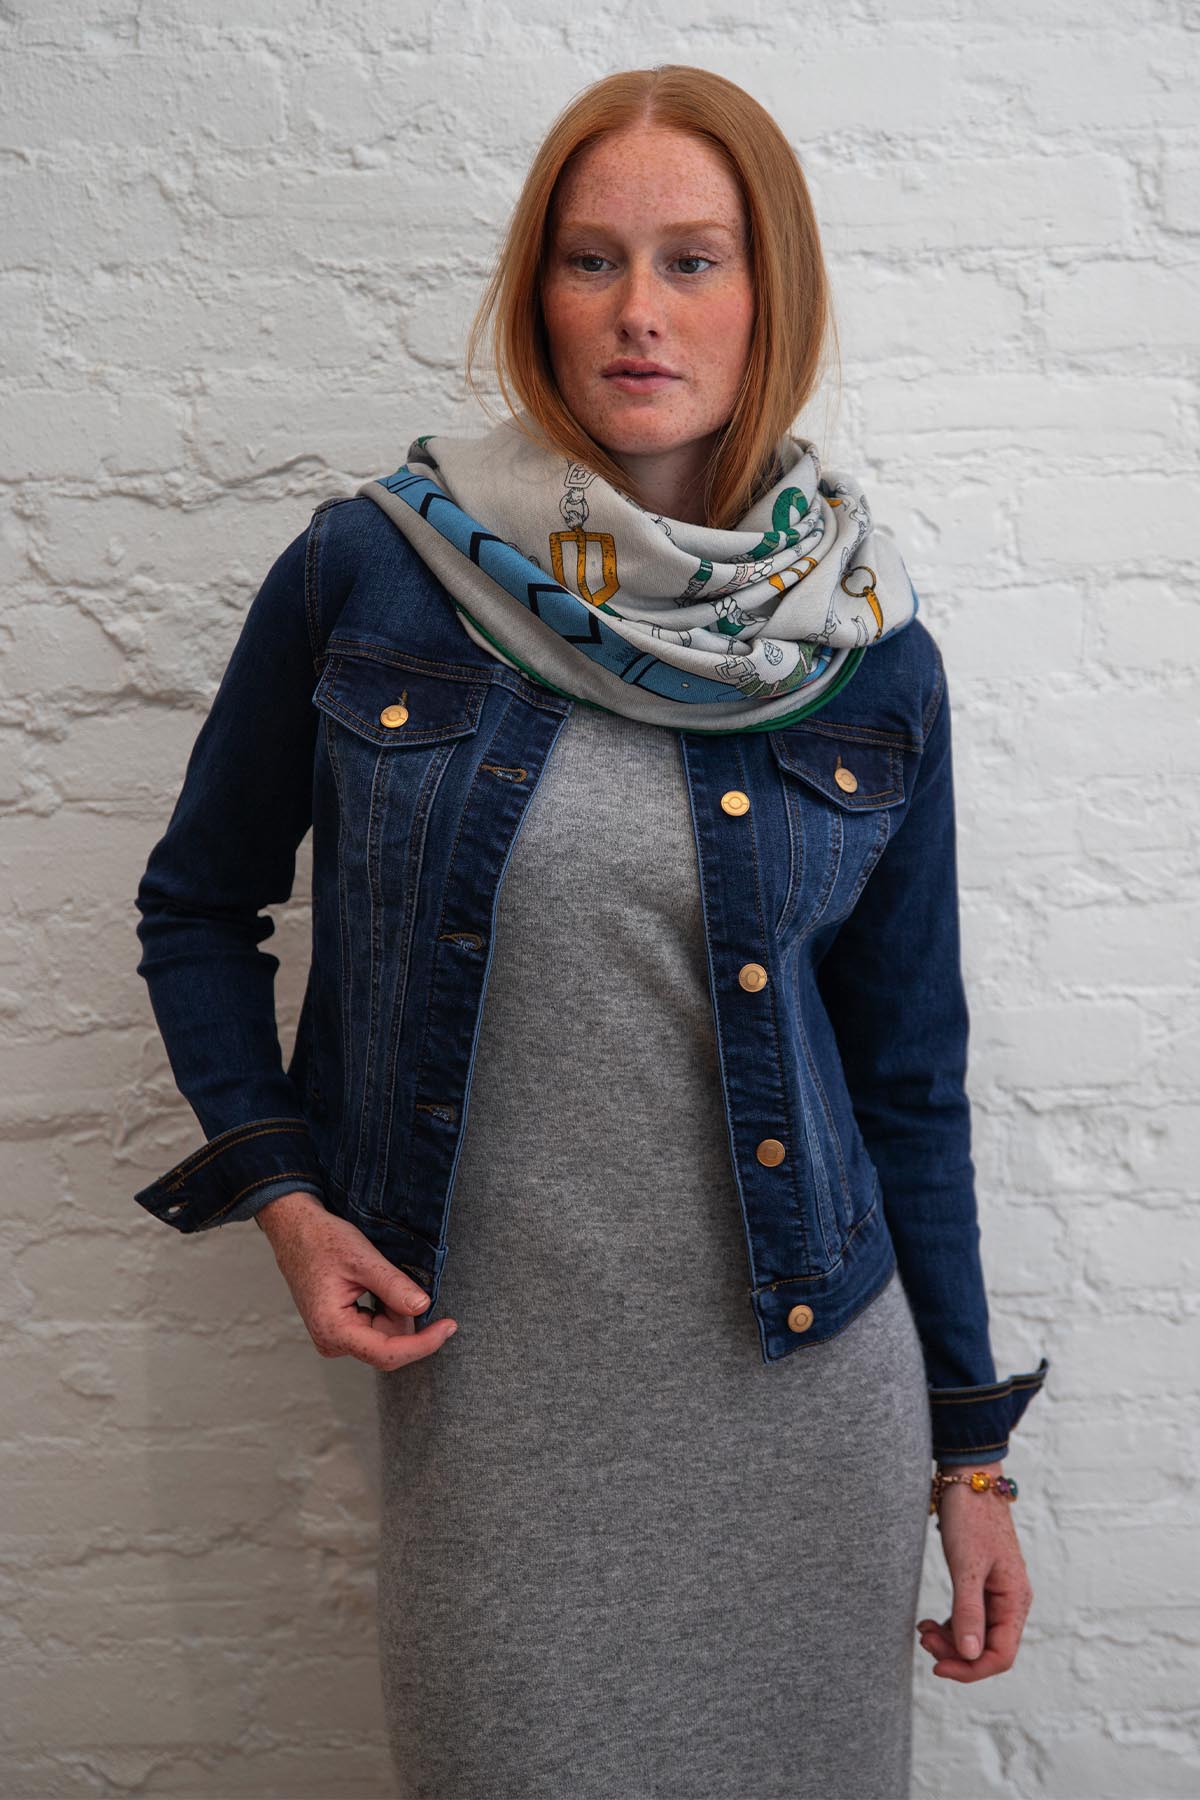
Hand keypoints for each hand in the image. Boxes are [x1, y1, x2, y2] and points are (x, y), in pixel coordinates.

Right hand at [254, 1190, 458, 1370]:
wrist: (296, 1231)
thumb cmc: (323, 1241)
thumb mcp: (363, 1259)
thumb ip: (393, 1286)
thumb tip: (423, 1307)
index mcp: (333, 1330)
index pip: (388, 1353)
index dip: (423, 1343)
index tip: (449, 1326)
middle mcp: (332, 1342)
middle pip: (389, 1345)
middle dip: (404, 1316)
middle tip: (397, 1277)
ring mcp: (336, 1338)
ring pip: (386, 1337)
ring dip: (394, 1309)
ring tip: (375, 1276)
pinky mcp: (342, 1331)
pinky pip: (377, 1328)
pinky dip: (386, 1308)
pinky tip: (372, 1285)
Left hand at [917, 1464, 1033, 1681]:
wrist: (968, 1480)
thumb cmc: (971, 1518)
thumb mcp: (967, 1565)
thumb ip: (968, 1610)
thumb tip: (971, 1654)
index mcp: (1016, 1600)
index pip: (1001, 1655)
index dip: (971, 1669)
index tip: (937, 1666)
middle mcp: (1010, 1601)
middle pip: (988, 1649)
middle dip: (956, 1653)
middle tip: (923, 1641)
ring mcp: (996, 1594)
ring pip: (976, 1636)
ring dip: (950, 1641)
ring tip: (922, 1631)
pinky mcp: (981, 1584)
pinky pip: (969, 1619)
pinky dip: (950, 1626)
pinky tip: (929, 1623)